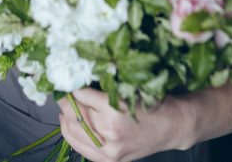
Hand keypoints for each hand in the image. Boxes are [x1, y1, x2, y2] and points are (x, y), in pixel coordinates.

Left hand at [57, 88, 193, 161]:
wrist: (170, 127)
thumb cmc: (151, 103)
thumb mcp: (126, 88)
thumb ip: (101, 86)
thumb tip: (74, 80)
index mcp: (113, 109)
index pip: (79, 94)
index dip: (70, 85)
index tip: (65, 78)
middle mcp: (109, 131)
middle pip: (72, 113)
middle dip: (64, 100)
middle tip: (61, 90)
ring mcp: (108, 149)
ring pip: (72, 130)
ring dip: (64, 116)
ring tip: (64, 106)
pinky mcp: (109, 160)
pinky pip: (79, 147)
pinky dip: (70, 134)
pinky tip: (68, 123)